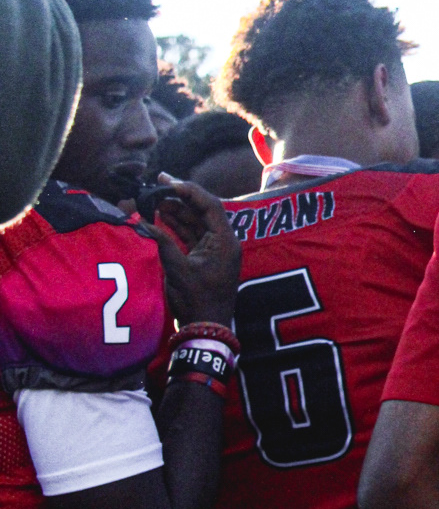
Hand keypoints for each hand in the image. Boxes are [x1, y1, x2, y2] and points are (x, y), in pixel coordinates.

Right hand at [142, 177, 240, 326]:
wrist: (205, 328)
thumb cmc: (196, 300)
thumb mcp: (177, 270)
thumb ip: (162, 243)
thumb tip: (143, 223)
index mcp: (225, 241)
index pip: (210, 205)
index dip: (189, 190)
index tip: (168, 180)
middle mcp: (223, 242)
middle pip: (203, 210)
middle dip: (180, 197)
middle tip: (158, 184)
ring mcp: (214, 250)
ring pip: (196, 222)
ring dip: (177, 211)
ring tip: (155, 199)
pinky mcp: (205, 258)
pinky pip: (191, 235)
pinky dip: (177, 226)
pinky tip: (161, 216)